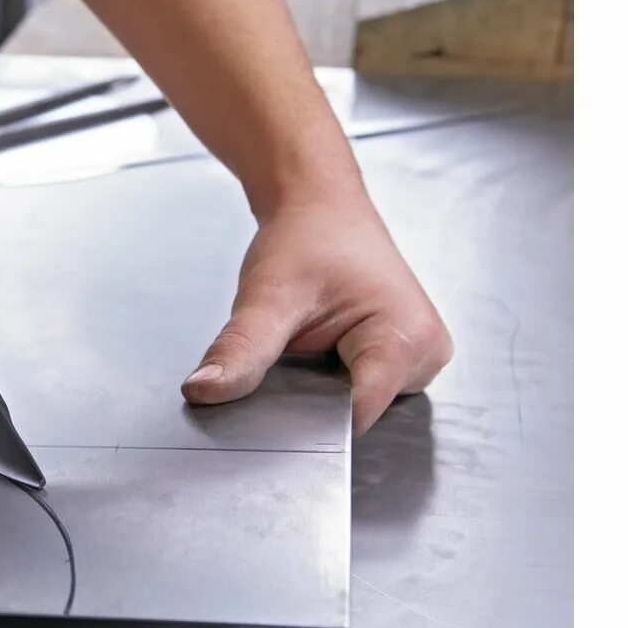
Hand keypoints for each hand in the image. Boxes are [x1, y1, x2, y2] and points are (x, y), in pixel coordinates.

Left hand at [180, 197, 452, 435]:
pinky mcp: (399, 362)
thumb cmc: (306, 238)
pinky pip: (354, 394)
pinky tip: (309, 358)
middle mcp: (424, 356)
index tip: (265, 408)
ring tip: (299, 351)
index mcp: (409, 339)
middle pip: (353, 417)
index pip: (353, 418)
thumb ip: (241, 348)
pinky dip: (324, 386)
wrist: (319, 207)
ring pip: (350, 409)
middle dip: (307, 404)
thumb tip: (204, 391)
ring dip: (315, 394)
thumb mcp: (267, 295)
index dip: (303, 421)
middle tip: (282, 363)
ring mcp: (416, 361)